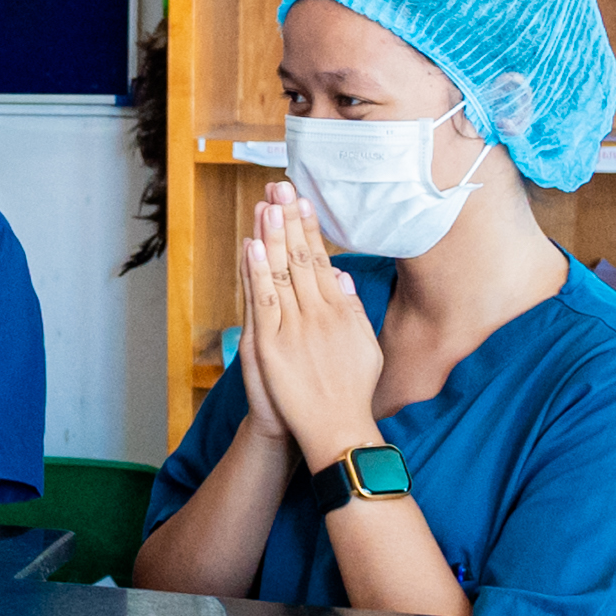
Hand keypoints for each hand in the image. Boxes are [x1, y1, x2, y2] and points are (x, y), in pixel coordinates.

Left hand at [242, 185, 382, 460]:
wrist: (334, 429)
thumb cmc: (350, 390)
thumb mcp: (364, 346)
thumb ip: (352, 309)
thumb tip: (340, 275)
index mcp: (340, 312)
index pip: (320, 260)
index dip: (308, 230)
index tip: (302, 202)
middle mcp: (318, 314)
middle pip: (299, 259)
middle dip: (288, 221)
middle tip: (280, 187)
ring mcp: (293, 328)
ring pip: (280, 273)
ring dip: (271, 236)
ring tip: (265, 204)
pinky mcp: (271, 345)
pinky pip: (263, 301)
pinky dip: (256, 273)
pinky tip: (252, 247)